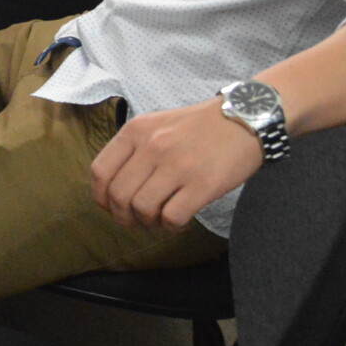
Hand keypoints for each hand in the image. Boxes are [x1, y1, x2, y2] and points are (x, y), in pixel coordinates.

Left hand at [90, 98, 262, 232]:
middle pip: (119, 196)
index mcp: (136, 131)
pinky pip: (172, 217)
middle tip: (137, 221)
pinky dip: (171, 227)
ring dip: (148, 223)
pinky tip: (179, 222)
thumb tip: (114, 188)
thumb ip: (133, 150)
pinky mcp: (203, 184)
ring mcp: (177, 166)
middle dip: (123, 217)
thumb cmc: (199, 126)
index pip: (100, 172)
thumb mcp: (157, 125)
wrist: (245, 118)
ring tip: (160, 221)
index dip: (101, 198)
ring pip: (142, 209)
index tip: (111, 207)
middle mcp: (152, 147)